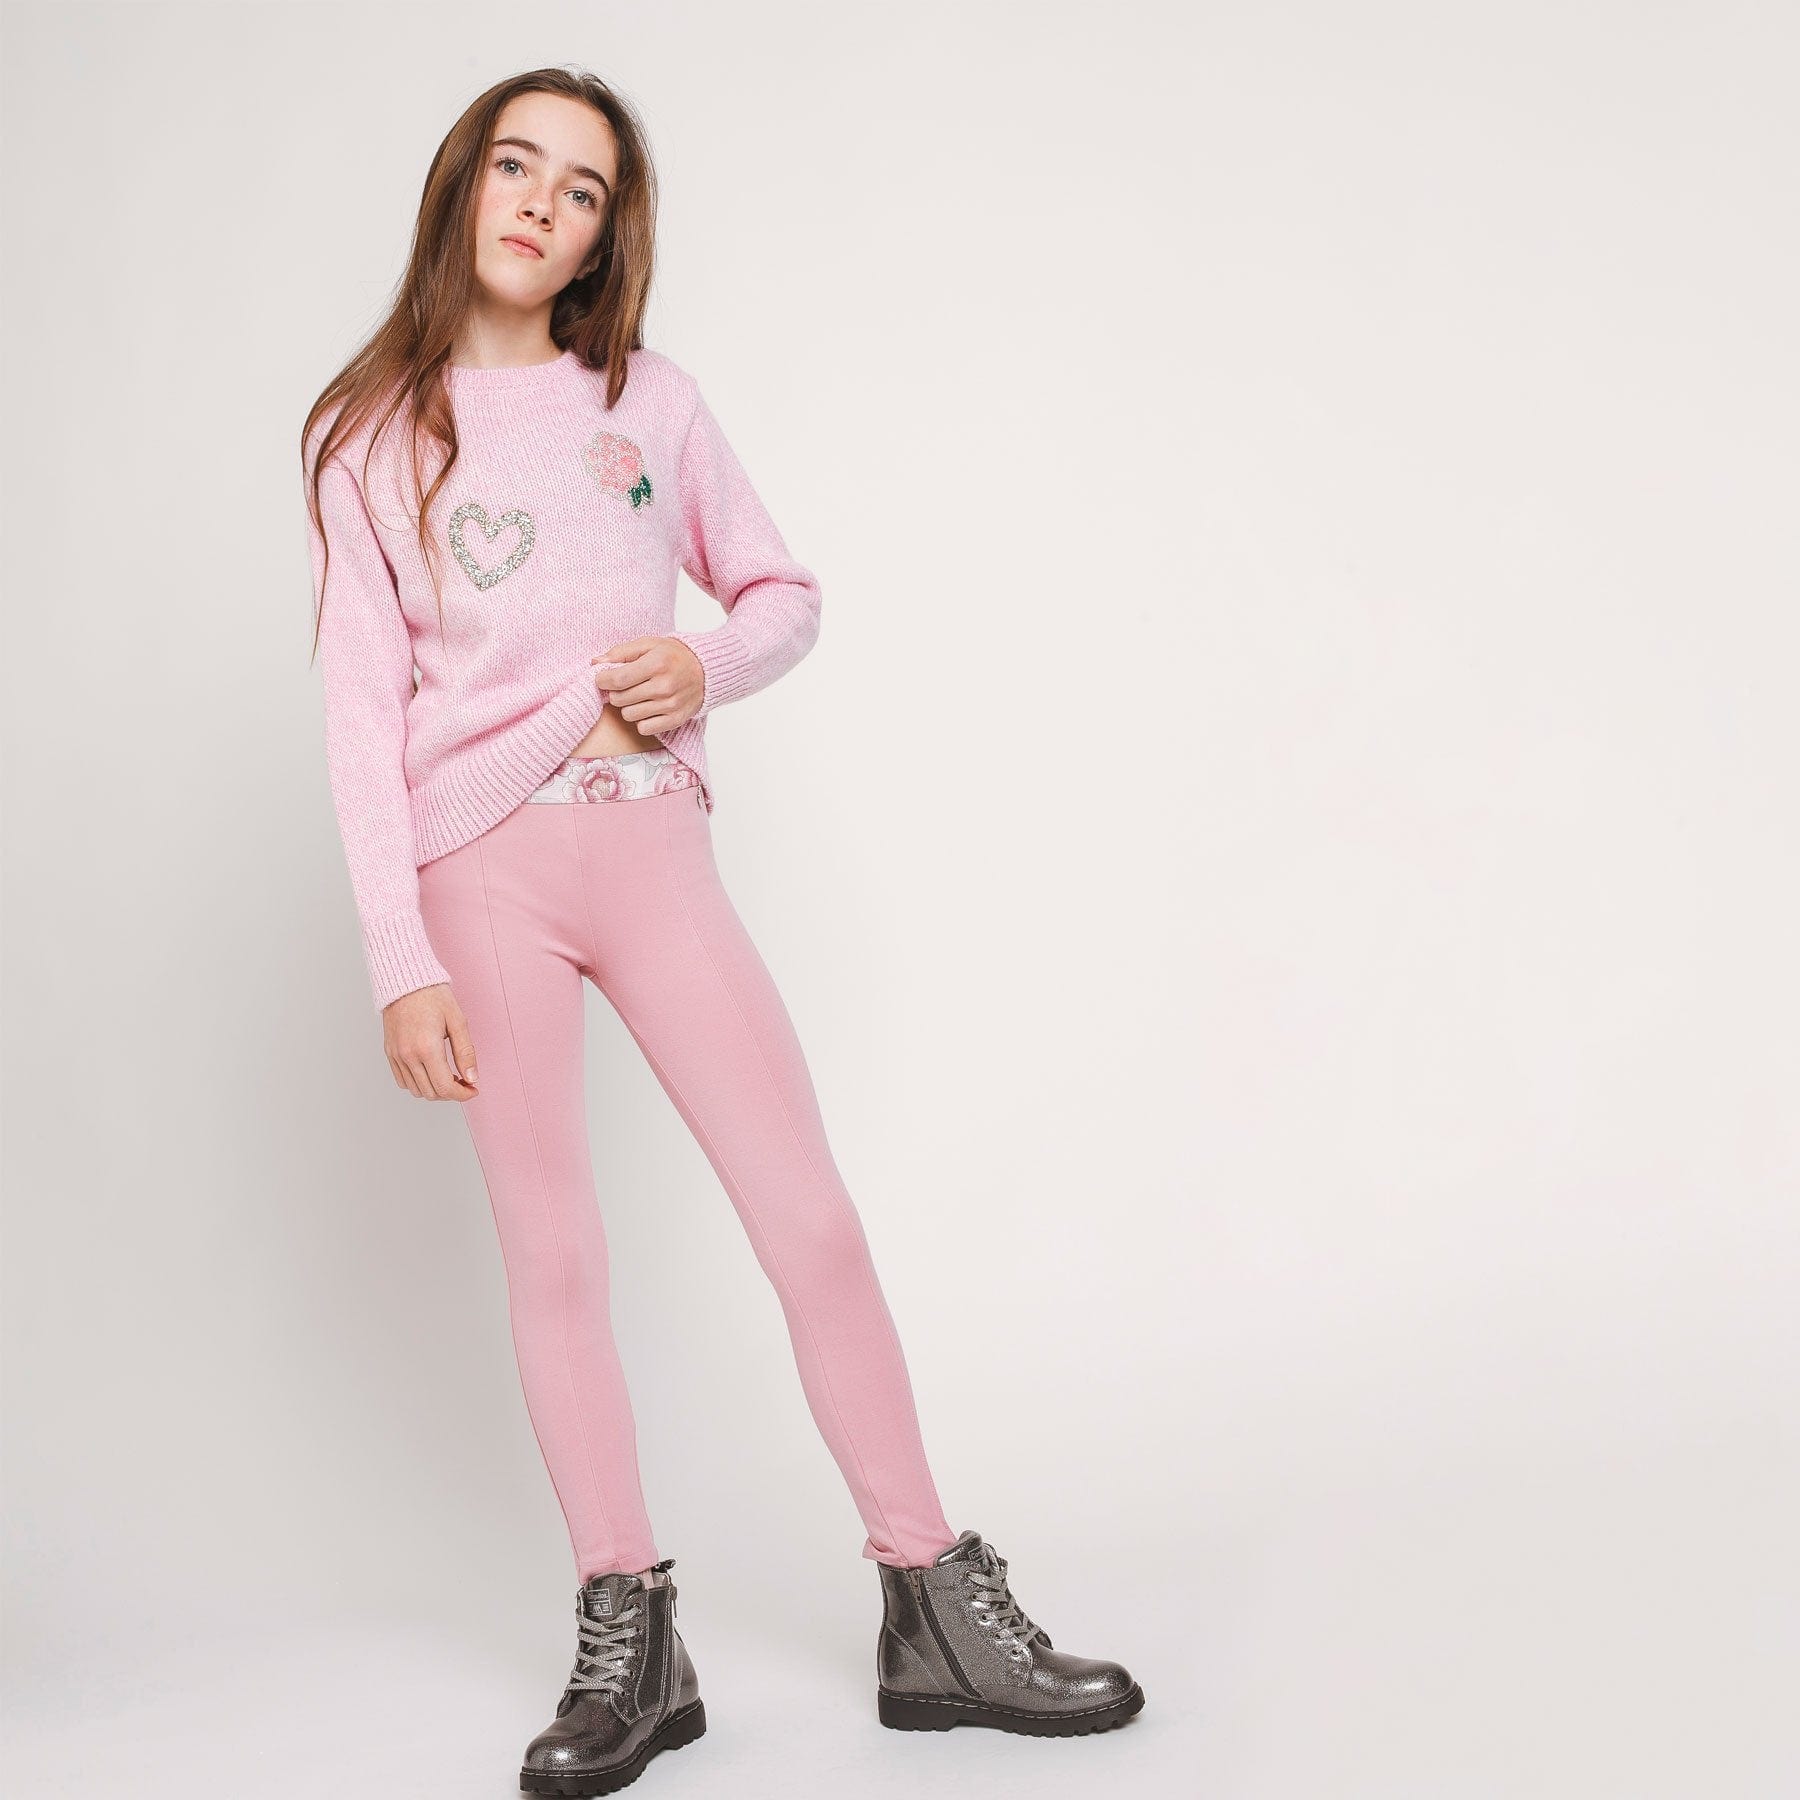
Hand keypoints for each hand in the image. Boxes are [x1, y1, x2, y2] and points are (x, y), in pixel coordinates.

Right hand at [381, 983, 479, 1100]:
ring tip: (448, 1076)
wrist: (406, 981)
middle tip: (464, 1081)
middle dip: (451, 1093)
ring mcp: (396, 1055)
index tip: (473, 1090)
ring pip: (416, 1090)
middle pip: (431, 1093)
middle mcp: (408, 1055)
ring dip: (435, 1089)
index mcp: (427, 1048)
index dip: (462, 1094)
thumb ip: (466, 1053)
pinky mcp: (390, 1053)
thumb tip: (472, 1078)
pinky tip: (431, 1072)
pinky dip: (418, 1083)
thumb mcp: (458, 1021)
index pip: (445, 1087)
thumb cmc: (433, 996)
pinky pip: (403, 1081)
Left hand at [591, 637, 703, 735]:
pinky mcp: (675, 720)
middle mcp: (664, 686)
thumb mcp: (648, 644)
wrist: (706, 670)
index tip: (602, 678)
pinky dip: (642, 720)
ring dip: (629, 706)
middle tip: (625, 685)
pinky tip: (649, 708)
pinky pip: (643, 728)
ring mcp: (670, 705)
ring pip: (628, 715)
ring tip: (639, 696)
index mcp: (656, 664)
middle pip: (619, 699)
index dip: (602, 680)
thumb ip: (620, 652)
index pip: (617, 679)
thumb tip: (595, 662)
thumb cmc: (673, 655)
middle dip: (616, 692)